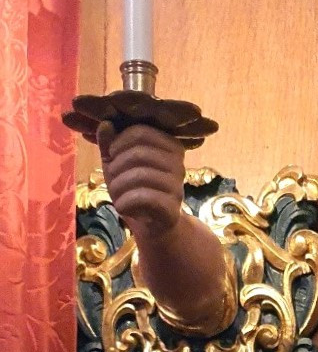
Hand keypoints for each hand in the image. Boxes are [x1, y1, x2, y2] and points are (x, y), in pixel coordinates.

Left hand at [97, 121, 184, 238]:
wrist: (153, 226)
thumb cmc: (135, 189)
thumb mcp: (118, 164)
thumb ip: (110, 145)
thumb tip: (105, 124)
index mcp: (169, 146)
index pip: (141, 132)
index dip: (119, 142)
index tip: (112, 156)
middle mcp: (178, 163)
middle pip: (139, 153)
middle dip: (116, 167)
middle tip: (113, 179)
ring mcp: (177, 186)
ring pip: (140, 175)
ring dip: (118, 187)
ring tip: (116, 195)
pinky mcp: (172, 207)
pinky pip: (144, 197)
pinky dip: (126, 202)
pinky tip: (124, 207)